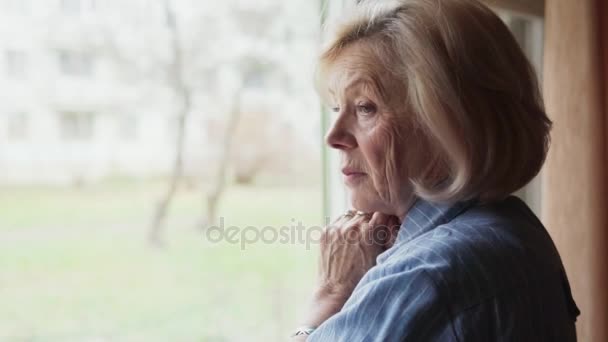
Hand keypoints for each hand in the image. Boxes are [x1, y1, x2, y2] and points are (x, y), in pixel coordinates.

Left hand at [300, 211, 399, 327]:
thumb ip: (387, 237)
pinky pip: (338, 221)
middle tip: (370, 235)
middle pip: (366, 213)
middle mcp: (352, 226)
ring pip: (351, 215)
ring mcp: (336, 228)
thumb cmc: (362, 278)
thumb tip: (392, 221)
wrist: (336, 290)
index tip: (384, 224)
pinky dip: (343, 227)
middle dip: (370, 221)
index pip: (381, 212)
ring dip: (355, 222)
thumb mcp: (381, 257)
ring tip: (356, 238)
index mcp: (369, 232)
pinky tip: (345, 240)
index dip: (384, 218)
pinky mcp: (325, 232)